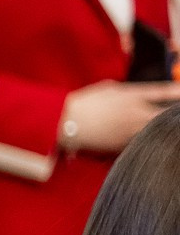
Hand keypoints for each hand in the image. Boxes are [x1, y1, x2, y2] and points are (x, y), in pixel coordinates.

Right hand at [61, 80, 179, 152]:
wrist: (66, 123)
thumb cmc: (83, 103)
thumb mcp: (108, 89)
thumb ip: (127, 92)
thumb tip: (137, 95)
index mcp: (132, 96)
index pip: (163, 92)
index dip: (177, 92)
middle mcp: (137, 113)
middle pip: (166, 114)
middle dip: (174, 114)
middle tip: (175, 114)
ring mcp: (132, 131)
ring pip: (157, 130)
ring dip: (162, 128)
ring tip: (166, 128)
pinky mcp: (124, 145)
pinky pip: (142, 142)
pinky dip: (147, 140)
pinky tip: (149, 140)